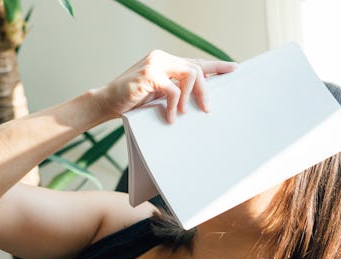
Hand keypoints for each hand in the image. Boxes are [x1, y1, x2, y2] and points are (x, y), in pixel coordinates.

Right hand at [95, 50, 236, 122]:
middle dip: (205, 90)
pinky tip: (169, 117)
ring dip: (190, 97)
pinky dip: (174, 106)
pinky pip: (173, 90)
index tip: (234, 69)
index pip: (196, 62)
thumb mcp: (159, 94)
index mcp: (166, 61)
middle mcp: (162, 57)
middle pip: (197, 69)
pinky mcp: (149, 74)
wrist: (106, 102)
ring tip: (184, 113)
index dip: (216, 66)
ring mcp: (155, 63)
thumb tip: (200, 97)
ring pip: (189, 75)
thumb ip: (176, 90)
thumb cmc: (133, 102)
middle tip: (207, 109)